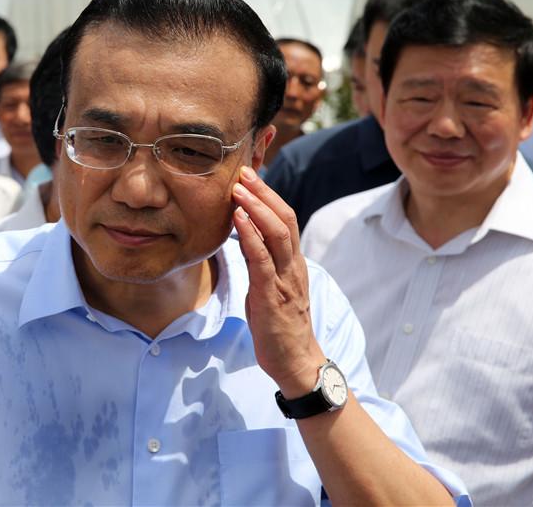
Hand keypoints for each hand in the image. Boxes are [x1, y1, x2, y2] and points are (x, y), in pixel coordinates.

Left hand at [232, 165, 325, 396]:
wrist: (295, 361)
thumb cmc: (280, 324)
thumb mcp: (268, 285)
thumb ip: (259, 259)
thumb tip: (243, 234)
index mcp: (293, 262)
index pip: (286, 218)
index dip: (269, 195)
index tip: (250, 175)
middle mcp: (293, 265)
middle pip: (285, 218)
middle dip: (264, 192)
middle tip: (244, 170)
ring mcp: (285, 279)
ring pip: (278, 233)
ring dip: (256, 207)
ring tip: (238, 188)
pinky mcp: (272, 295)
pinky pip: (262, 259)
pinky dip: (250, 235)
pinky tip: (237, 220)